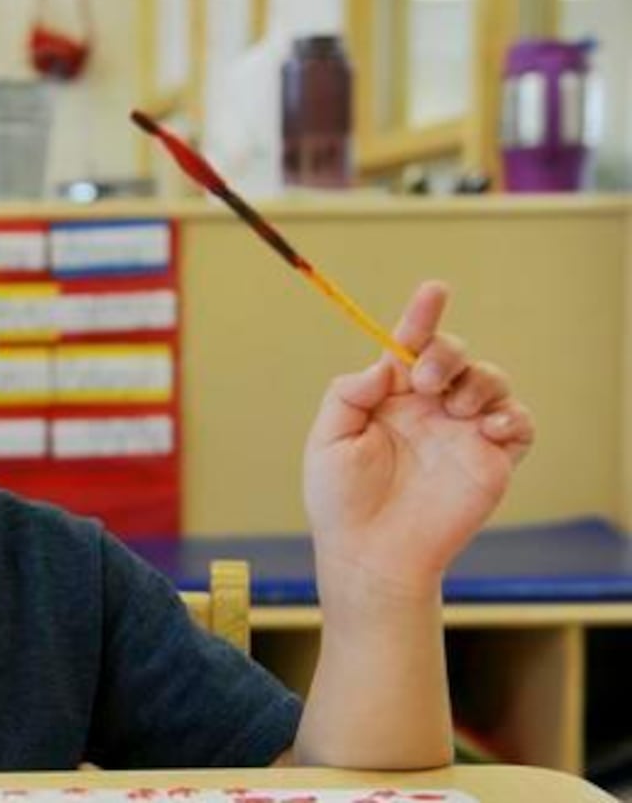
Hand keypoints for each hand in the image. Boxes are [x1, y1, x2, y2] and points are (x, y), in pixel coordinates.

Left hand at [303, 281, 534, 595]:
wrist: (370, 554)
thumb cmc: (341, 500)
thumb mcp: (327, 441)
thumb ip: (347, 395)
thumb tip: (381, 366)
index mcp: (390, 396)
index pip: (409, 346)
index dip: (422, 317)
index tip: (433, 291)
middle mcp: (429, 407)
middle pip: (454, 354)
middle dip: (446, 353)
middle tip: (427, 381)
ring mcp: (462, 431)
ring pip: (490, 379)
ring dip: (478, 381)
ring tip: (454, 408)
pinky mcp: (491, 459)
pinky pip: (518, 422)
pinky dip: (509, 415)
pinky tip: (484, 427)